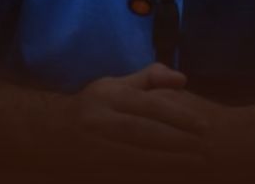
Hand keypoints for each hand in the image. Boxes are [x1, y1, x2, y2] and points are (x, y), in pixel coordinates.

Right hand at [63, 63, 211, 170]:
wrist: (47, 135)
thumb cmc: (91, 108)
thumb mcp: (115, 86)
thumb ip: (150, 79)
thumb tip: (183, 79)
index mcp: (107, 95)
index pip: (149, 105)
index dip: (179, 116)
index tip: (205, 125)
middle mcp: (98, 120)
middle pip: (144, 133)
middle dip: (178, 142)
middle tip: (207, 150)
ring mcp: (92, 148)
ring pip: (135, 158)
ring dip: (168, 164)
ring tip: (196, 166)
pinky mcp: (92, 171)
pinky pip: (125, 175)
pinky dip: (150, 177)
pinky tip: (171, 178)